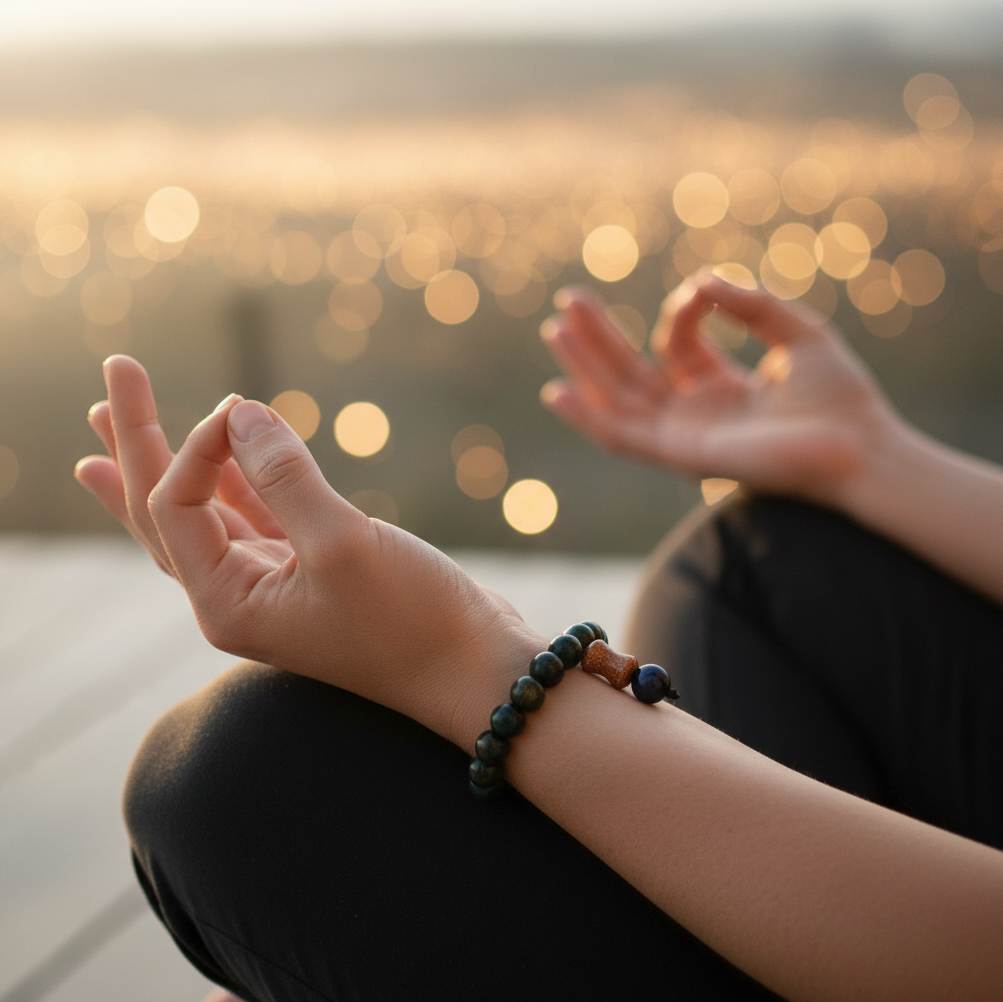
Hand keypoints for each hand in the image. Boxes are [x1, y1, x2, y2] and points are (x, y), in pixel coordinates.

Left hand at [75, 357, 539, 747]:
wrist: (472, 668)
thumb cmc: (412, 619)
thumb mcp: (344, 545)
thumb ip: (285, 475)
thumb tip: (239, 410)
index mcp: (227, 603)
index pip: (178, 506)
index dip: (196, 446)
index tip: (239, 406)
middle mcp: (237, 595)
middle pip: (164, 510)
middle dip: (138, 440)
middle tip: (115, 372)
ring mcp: (273, 582)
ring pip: (204, 511)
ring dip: (168, 459)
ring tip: (113, 417)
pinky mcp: (311, 567)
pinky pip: (253, 514)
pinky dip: (233, 477)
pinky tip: (215, 449)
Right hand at [540, 271, 901, 507]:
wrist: (860, 446)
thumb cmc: (839, 395)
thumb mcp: (795, 331)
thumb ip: (750, 303)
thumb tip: (700, 281)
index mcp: (721, 387)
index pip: (677, 344)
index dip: (681, 311)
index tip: (702, 290)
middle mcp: (696, 414)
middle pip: (632, 373)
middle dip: (599, 337)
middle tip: (568, 300)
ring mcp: (685, 437)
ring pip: (619, 400)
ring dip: (584, 366)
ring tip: (555, 327)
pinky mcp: (681, 456)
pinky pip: (623, 437)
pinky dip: (589, 416)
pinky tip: (558, 391)